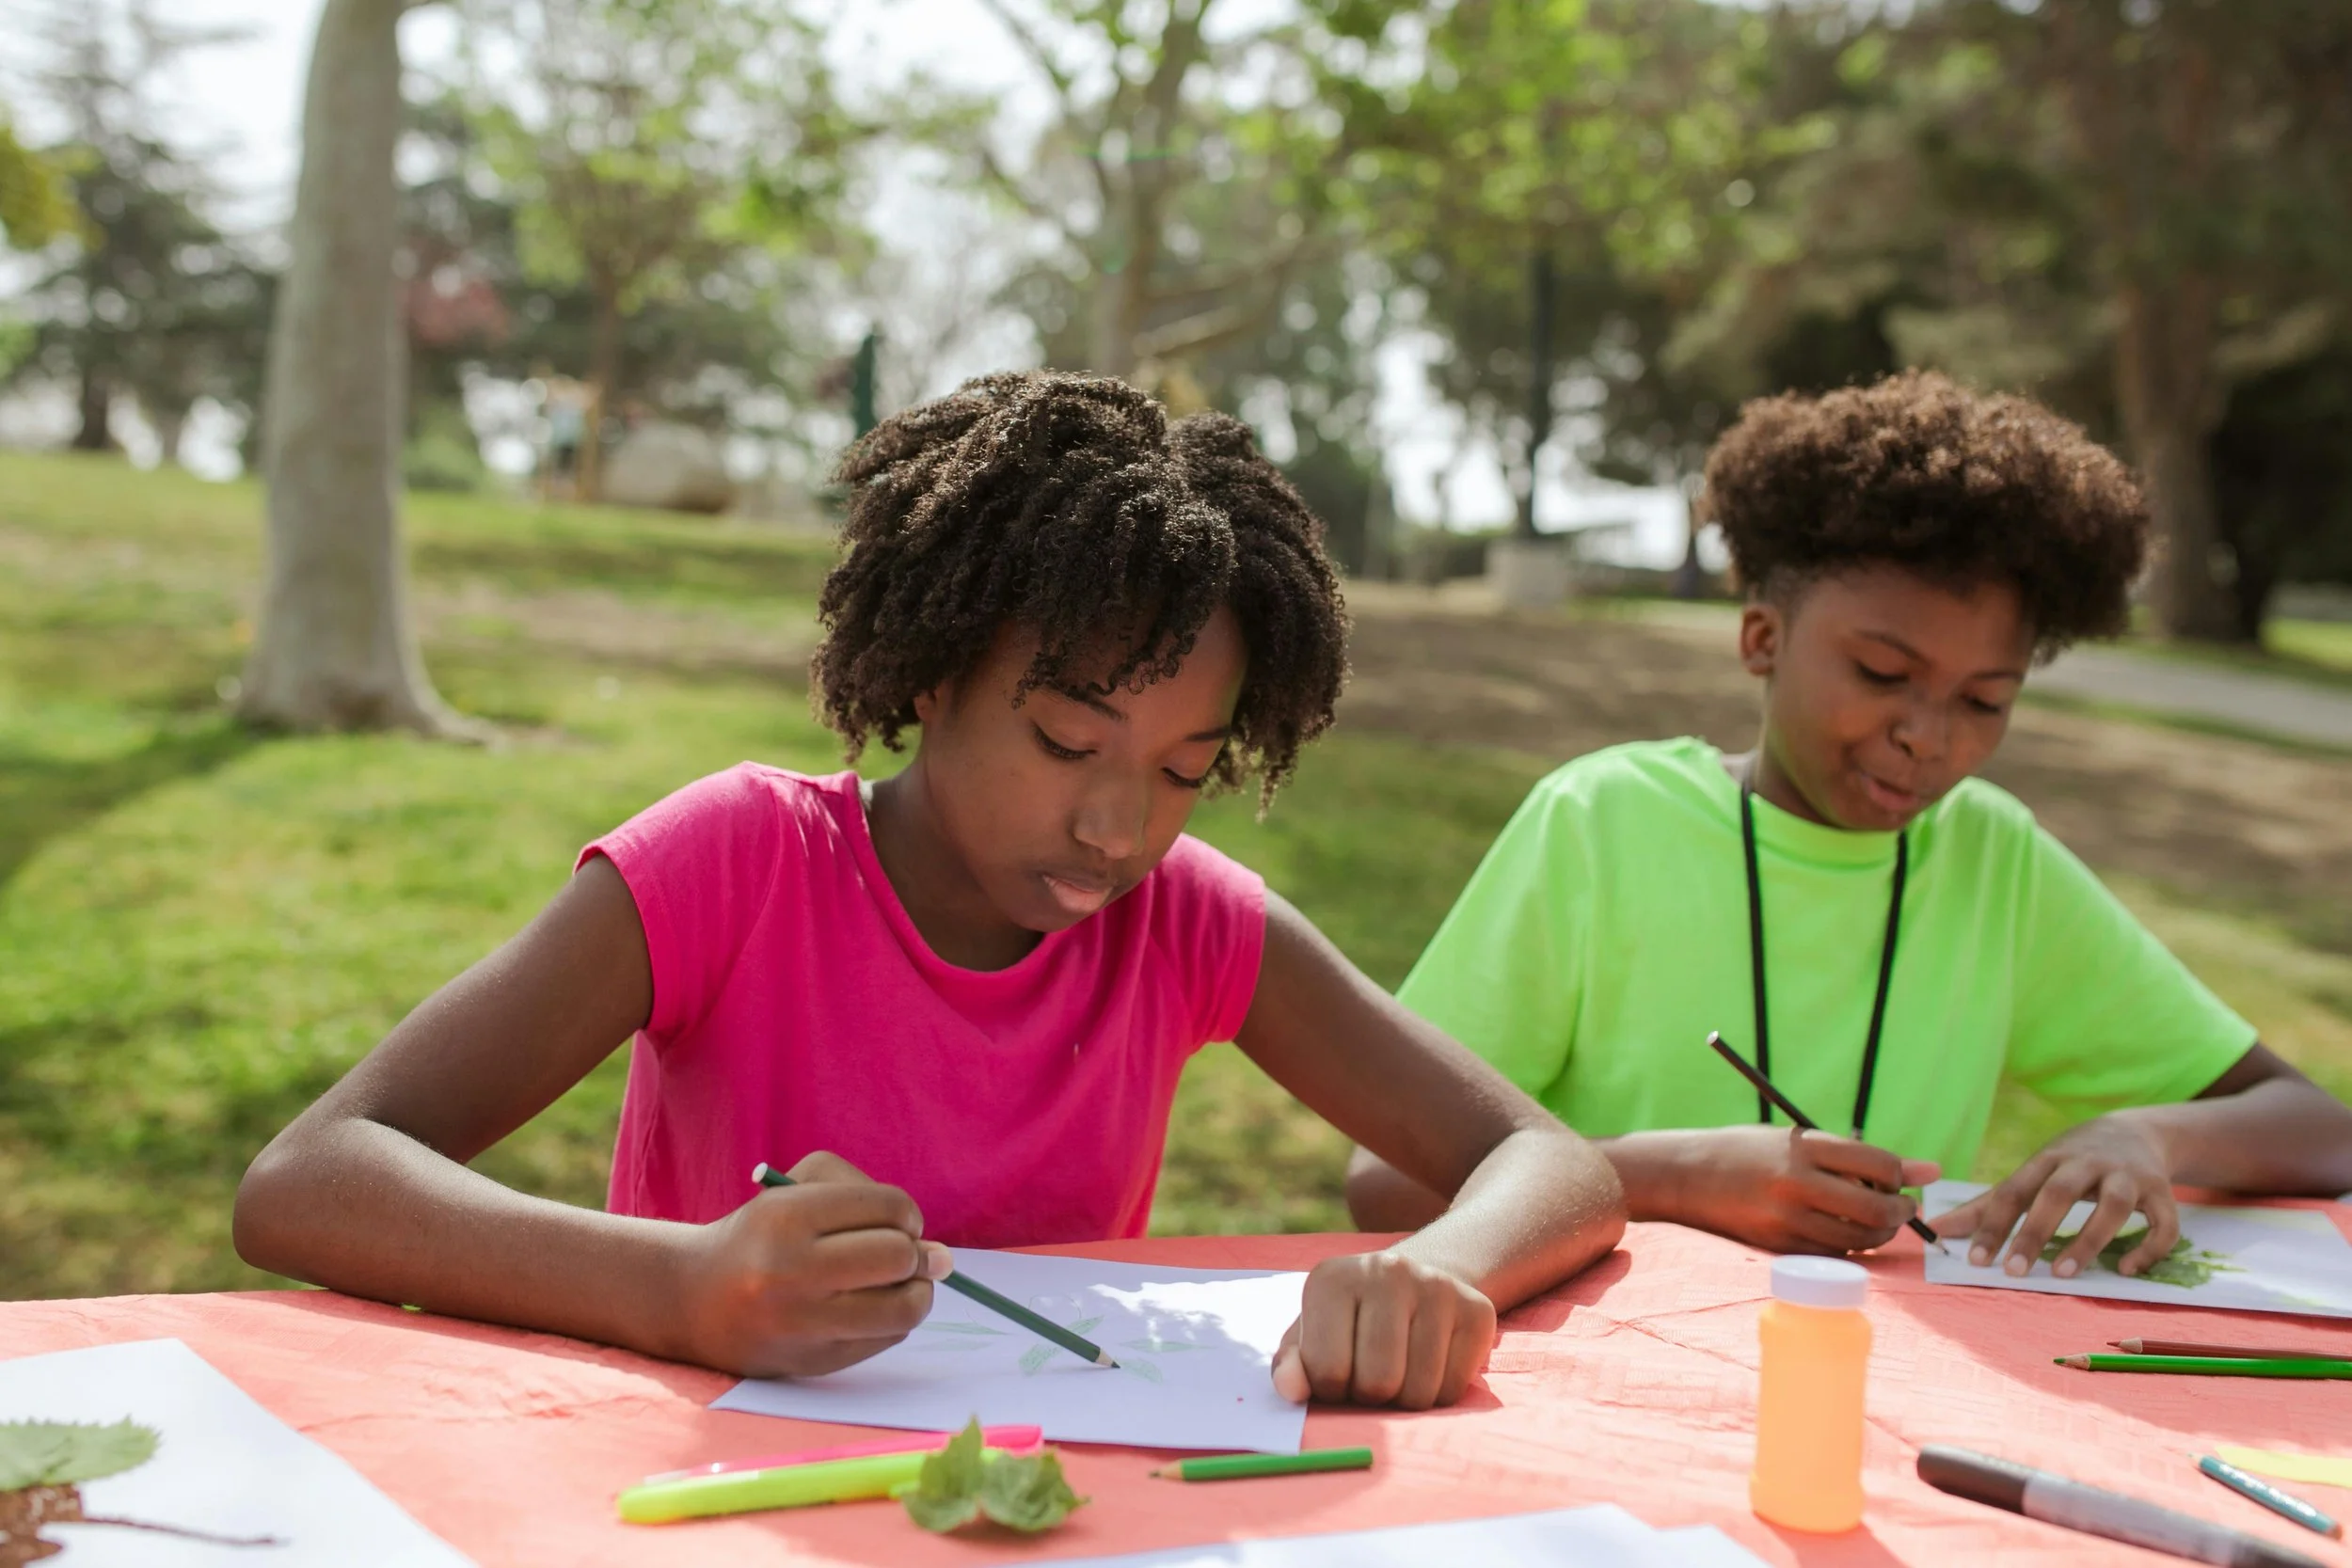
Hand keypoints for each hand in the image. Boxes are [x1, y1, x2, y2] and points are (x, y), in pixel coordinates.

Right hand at [675, 1150, 952, 1377]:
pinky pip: (887, 1339)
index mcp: (786, 1217)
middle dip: (911, 1251)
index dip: (905, 1214)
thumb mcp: (799, 1190)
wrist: (694, 1299)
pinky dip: (893, 1320)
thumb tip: (942, 1257)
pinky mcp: (812, 1362)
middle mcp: (789, 1271)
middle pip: (899, 1256)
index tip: (893, 1221)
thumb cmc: (763, 1235)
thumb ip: (872, 1200)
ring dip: (916, 1291)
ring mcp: (800, 1324)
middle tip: (898, 1254)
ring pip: (903, 1307)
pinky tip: (870, 1308)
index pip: (890, 1208)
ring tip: (899, 1283)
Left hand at [1268, 1251, 1495, 1408]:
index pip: (1327, 1370)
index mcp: (1333, 1278)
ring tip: (1400, 1372)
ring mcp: (1436, 1287)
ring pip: (1418, 1392)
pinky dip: (1438, 1396)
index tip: (1337, 1375)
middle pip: (1378, 1383)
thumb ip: (1293, 1364)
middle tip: (1373, 1377)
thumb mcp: (1311, 1334)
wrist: (1415, 1282)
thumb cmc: (1352, 1320)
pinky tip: (1430, 1367)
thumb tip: (1290, 1389)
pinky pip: (1453, 1390)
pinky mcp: (1476, 1310)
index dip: (1331, 1390)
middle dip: (1371, 1397)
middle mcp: (1387, 1271)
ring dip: (1405, 1402)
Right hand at [1661, 1126, 1939, 1254]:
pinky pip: (1832, 1254)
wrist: (1686, 1175)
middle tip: (1903, 1208)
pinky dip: (1849, 1247)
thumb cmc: (1747, 1151)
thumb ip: (1858, 1155)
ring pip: (1858, 1239)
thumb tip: (1931, 1171)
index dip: (1901, 1175)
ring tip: (1876, 1222)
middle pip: (1874, 1208)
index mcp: (1803, 1146)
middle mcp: (1796, 1183)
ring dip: (1878, 1234)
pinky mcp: (1778, 1246)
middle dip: (1900, 1211)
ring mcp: (1786, 1219)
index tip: (1904, 1180)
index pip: (1877, 1163)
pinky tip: (1845, 1233)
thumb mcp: (1797, 1139)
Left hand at [1930, 1114, 2176, 1277]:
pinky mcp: (2163, 1192)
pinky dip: (2149, 1248)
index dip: (1994, 1225)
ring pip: (2115, 1206)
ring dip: (2089, 1239)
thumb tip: (1937, 1230)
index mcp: (2049, 1159)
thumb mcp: (2031, 1173)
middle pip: (2059, 1193)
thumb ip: (1987, 1205)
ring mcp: (2129, 1175)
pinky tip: (2125, 1269)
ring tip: (2063, 1273)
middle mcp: (2088, 1163)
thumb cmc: (2070, 1161)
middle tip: (2014, 1271)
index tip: (1976, 1260)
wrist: (2137, 1130)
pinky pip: (2163, 1223)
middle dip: (2035, 1232)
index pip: (2014, 1190)